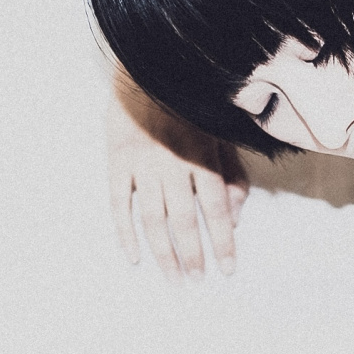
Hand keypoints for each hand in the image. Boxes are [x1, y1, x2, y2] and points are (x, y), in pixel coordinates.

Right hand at [107, 74, 246, 279]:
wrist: (147, 70)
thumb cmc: (188, 107)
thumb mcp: (219, 134)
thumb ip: (232, 175)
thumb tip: (237, 216)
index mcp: (202, 159)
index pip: (217, 211)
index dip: (224, 242)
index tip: (228, 269)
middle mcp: (173, 167)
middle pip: (185, 221)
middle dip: (193, 256)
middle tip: (197, 283)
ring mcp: (142, 166)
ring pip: (153, 220)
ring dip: (164, 253)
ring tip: (173, 279)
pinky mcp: (117, 163)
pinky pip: (119, 205)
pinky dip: (125, 233)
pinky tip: (134, 257)